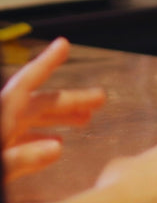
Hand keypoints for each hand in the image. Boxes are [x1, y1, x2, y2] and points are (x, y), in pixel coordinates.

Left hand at [2, 38, 105, 180]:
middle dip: (70, 99)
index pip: (26, 83)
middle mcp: (0, 122)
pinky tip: (54, 147)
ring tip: (86, 121)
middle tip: (100, 98)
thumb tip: (57, 148)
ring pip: (33, 121)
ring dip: (59, 119)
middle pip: (38, 103)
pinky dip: (41, 139)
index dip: (46, 63)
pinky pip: (22, 141)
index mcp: (1, 116)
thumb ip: (20, 158)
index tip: (64, 44)